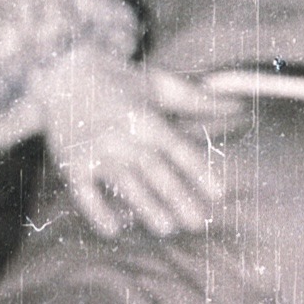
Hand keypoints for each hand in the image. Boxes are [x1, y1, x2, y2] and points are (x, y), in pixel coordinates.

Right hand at [40, 49, 223, 236]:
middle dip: (177, 197)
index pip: (177, 148)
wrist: (64, 73)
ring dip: (144, 205)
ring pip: (123, 181)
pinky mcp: (71, 163)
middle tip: (198, 222)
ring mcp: (95, 151)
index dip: (199, 171)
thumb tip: (239, 104)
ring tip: (166, 228)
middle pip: (154, 170)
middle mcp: (121, 135)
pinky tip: (112, 230)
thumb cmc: (121, 81)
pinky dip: (96, 211)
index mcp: (145, 116)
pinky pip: (83, 191)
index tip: (219, 194)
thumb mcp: (159, 83)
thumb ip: (197, 98)